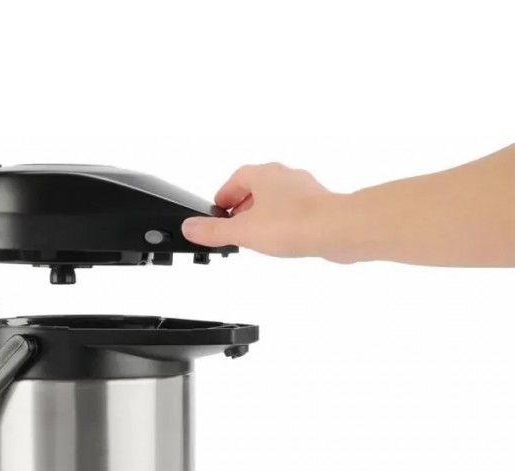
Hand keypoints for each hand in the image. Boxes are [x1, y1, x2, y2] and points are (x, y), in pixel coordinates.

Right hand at [182, 163, 343, 259]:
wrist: (336, 230)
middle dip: (244, 206)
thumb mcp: (242, 232)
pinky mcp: (321, 206)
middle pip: (258, 187)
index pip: (236, 179)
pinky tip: (283, 239)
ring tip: (256, 235)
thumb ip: (214, 232)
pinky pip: (297, 211)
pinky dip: (285, 222)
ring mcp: (306, 190)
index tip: (218, 211)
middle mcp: (286, 177)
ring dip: (265, 214)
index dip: (224, 195)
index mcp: (264, 174)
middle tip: (234, 225)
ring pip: (279, 199)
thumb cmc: (294, 223)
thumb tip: (190, 228)